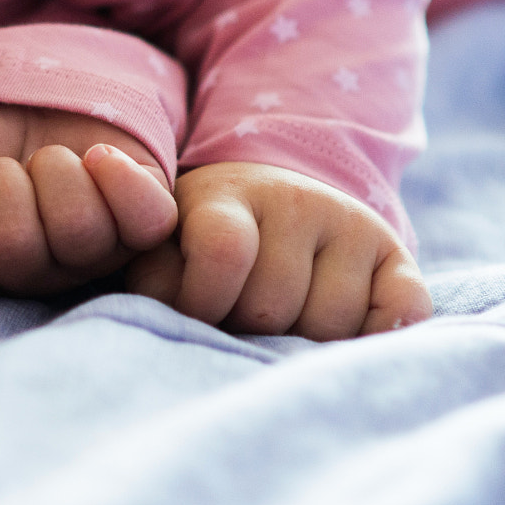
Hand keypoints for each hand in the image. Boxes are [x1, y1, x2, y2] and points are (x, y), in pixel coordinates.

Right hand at [0, 105, 178, 303]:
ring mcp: (94, 254)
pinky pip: (148, 222)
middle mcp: (35, 273)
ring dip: (55, 170)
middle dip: (2, 185)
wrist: (40, 103)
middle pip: (12, 250)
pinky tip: (98, 156)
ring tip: (48, 158)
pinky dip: (121, 178)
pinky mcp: (144, 226)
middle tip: (5, 166)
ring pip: (78, 230)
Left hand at [124, 162, 431, 339]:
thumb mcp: (159, 243)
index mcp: (225, 195)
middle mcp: (295, 201)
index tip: (190, 313)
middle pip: (274, 304)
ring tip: (276, 324)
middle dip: (245, 328)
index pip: (224, 251)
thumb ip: (140, 249)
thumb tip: (101, 162)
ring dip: (299, 342)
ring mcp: (348, 225)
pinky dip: (380, 331)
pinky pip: (403, 308)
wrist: (268, 208)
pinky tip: (345, 332)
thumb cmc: (195, 246)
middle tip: (234, 320)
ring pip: (330, 323)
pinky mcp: (393, 253)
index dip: (202, 300)